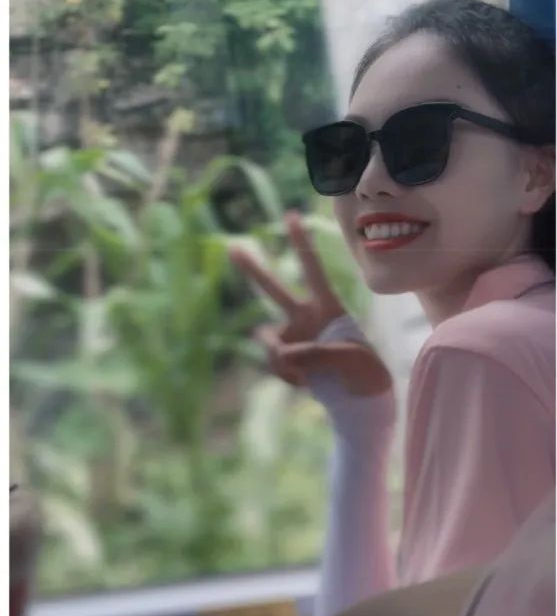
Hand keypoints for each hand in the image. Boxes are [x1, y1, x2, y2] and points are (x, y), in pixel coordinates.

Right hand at [229, 212, 391, 395]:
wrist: (360, 401)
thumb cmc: (366, 373)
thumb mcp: (352, 360)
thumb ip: (317, 354)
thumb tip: (283, 355)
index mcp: (328, 307)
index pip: (314, 270)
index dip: (301, 243)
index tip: (292, 215)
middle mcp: (305, 317)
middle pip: (274, 289)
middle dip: (253, 269)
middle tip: (232, 247)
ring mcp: (293, 337)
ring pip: (269, 341)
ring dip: (281, 359)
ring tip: (306, 376)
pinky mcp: (285, 359)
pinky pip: (274, 363)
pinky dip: (286, 375)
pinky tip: (306, 384)